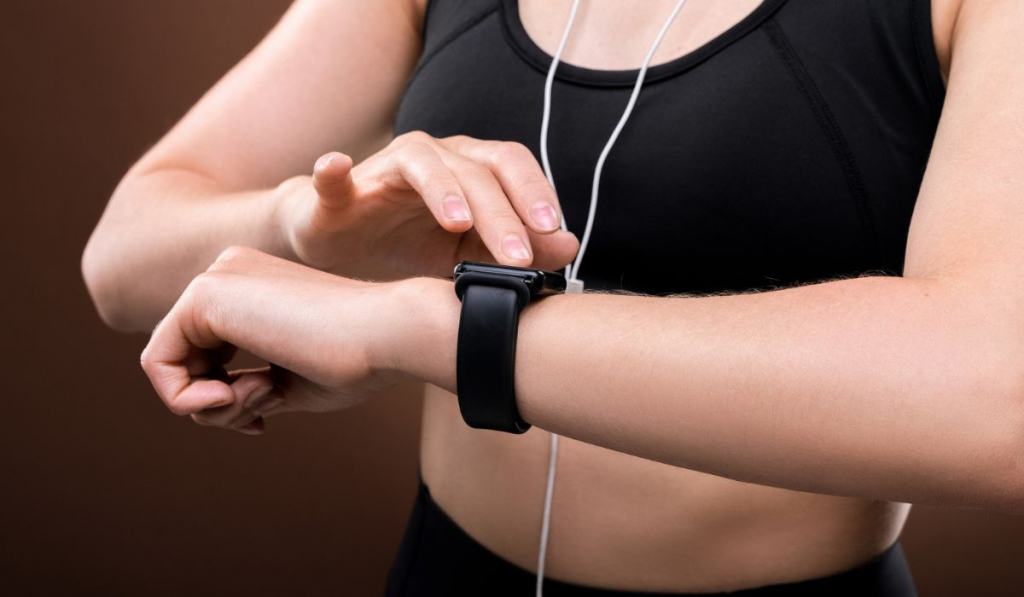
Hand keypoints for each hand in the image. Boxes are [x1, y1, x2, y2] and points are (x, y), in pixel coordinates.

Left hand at [139, 246, 424, 434]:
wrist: (389, 334)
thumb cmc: (356, 360)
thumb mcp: (289, 381)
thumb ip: (246, 385)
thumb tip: (208, 405)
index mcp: (253, 286)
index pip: (207, 354)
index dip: (224, 402)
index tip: (262, 420)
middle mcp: (229, 273)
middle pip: (184, 359)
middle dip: (215, 406)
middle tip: (261, 416)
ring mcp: (215, 279)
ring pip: (169, 364)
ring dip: (208, 408)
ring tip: (261, 400)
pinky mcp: (204, 295)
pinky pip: (158, 362)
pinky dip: (185, 399)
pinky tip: (231, 399)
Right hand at [276, 131, 579, 279]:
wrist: (343, 249)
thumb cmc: (411, 247)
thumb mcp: (470, 256)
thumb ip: (517, 250)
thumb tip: (570, 246)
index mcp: (470, 168)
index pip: (512, 167)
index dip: (535, 193)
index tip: (555, 233)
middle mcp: (435, 157)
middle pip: (476, 169)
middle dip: (501, 212)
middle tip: (518, 256)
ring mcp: (386, 167)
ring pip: (421, 162)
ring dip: (443, 189)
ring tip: (459, 224)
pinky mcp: (339, 189)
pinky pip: (334, 174)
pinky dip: (334, 169)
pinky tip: (336, 167)